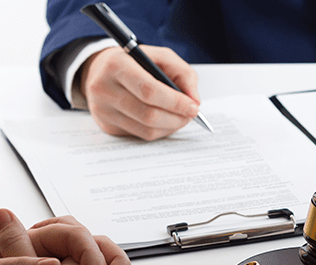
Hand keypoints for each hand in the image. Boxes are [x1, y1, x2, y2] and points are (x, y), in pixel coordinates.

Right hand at [80, 45, 200, 139]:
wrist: (101, 71)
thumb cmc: (136, 63)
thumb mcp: (161, 57)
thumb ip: (183, 73)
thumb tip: (194, 101)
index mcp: (116, 65)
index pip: (149, 90)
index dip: (175, 102)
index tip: (193, 107)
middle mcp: (104, 88)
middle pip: (148, 114)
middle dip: (177, 117)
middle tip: (191, 114)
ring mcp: (103, 110)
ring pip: (147, 129)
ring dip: (171, 126)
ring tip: (180, 117)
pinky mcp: (107, 126)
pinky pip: (141, 135)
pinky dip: (160, 131)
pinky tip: (165, 121)